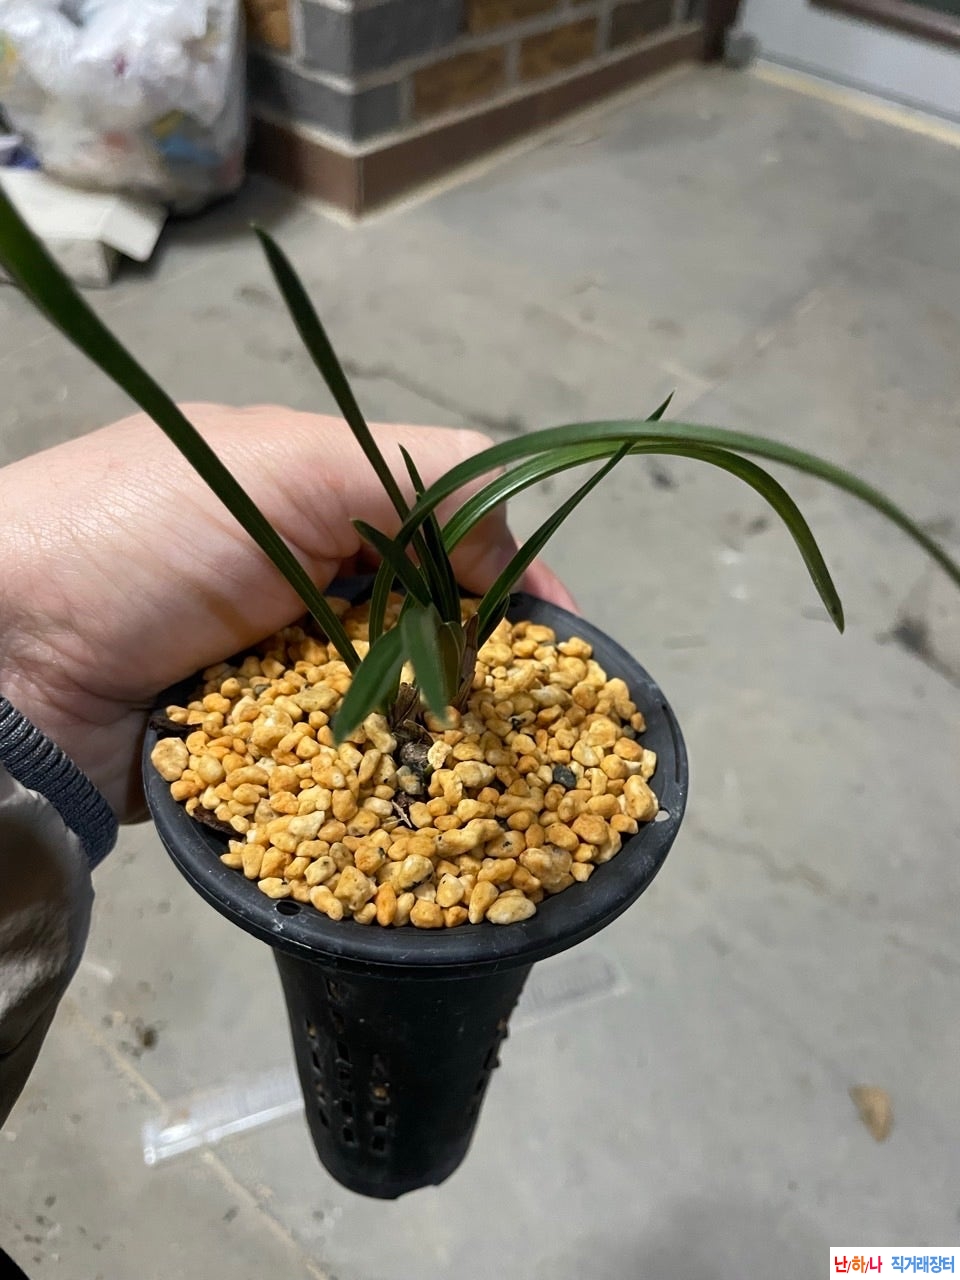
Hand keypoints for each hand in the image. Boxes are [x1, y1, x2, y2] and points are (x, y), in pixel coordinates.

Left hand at [0, 405, 575, 819]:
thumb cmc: (142, 540)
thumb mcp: (288, 466)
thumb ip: (419, 481)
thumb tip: (516, 546)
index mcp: (315, 500)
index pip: (446, 531)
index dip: (511, 578)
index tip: (561, 637)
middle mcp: (304, 583)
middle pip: (426, 624)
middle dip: (482, 667)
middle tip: (535, 721)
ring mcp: (275, 670)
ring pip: (388, 703)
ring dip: (435, 735)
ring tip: (492, 778)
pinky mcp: (251, 748)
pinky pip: (335, 765)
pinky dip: (377, 782)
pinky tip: (424, 809)